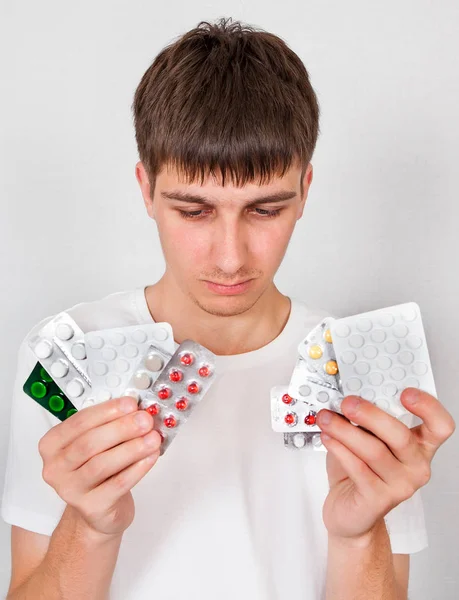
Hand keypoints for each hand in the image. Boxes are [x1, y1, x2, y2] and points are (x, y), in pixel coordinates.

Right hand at [38, 396, 160, 536]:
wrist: (98, 509)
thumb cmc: (97, 470)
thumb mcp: (96, 443)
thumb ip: (109, 425)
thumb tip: (135, 410)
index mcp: (53, 444)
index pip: (80, 422)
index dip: (107, 411)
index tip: (130, 403)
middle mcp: (56, 467)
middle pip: (89, 443)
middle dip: (121, 428)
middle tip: (145, 420)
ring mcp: (71, 490)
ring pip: (102, 464)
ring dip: (132, 448)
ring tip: (153, 438)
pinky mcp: (91, 507)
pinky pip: (117, 484)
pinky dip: (137, 468)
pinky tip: (150, 456)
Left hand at [317, 388, 454, 542]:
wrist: (348, 510)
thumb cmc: (359, 470)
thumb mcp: (368, 438)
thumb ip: (367, 420)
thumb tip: (351, 396)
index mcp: (420, 446)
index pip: (440, 426)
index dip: (428, 407)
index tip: (405, 393)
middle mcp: (416, 466)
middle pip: (401, 436)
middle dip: (371, 415)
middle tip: (347, 403)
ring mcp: (400, 485)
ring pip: (374, 451)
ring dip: (345, 430)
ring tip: (326, 418)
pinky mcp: (379, 499)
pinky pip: (358, 468)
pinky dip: (340, 449)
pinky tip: (328, 438)